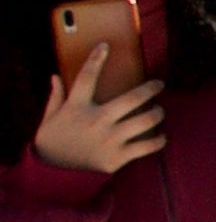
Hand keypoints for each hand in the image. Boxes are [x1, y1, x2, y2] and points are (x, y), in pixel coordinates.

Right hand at [33, 46, 159, 175]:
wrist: (53, 175)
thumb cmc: (52, 143)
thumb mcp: (49, 119)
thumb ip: (56, 97)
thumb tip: (55, 76)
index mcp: (77, 108)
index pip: (87, 78)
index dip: (96, 60)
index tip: (105, 46)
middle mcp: (96, 121)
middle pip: (132, 99)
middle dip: (151, 89)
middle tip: (159, 85)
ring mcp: (109, 139)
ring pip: (145, 121)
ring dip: (158, 114)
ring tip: (159, 111)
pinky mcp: (118, 157)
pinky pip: (147, 146)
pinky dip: (158, 140)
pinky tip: (161, 136)